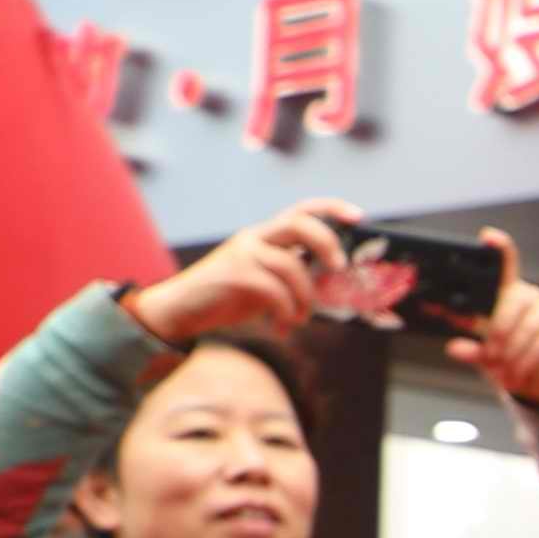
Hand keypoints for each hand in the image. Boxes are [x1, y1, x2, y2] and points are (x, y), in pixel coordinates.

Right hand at [125, 199, 352, 354]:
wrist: (179, 310)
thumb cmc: (226, 297)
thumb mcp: (262, 281)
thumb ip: (289, 273)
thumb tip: (328, 281)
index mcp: (263, 235)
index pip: (301, 210)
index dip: (332, 209)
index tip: (358, 216)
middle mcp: (254, 237)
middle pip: (300, 223)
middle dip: (327, 243)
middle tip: (339, 267)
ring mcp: (243, 253)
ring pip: (292, 266)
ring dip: (305, 299)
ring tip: (299, 319)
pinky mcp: (235, 274)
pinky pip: (276, 291)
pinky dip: (286, 313)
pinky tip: (281, 328)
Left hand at [467, 237, 538, 409]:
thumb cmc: (510, 358)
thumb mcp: (485, 355)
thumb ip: (471, 349)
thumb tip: (453, 348)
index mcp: (507, 293)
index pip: (505, 264)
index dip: (498, 248)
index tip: (487, 236)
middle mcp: (529, 295)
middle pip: (511, 302)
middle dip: (497, 332)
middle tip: (491, 355)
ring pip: (524, 329)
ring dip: (510, 354)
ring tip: (504, 371)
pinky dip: (524, 363)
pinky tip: (518, 373)